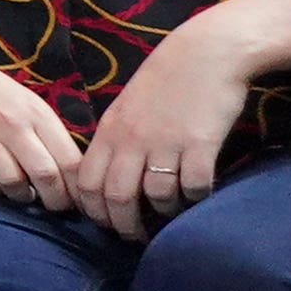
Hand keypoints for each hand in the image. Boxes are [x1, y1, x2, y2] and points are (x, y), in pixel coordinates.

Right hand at [0, 35, 85, 203]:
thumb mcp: (30, 104)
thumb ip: (50, 134)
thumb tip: (71, 173)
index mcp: (37, 114)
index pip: (69, 160)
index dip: (78, 188)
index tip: (79, 199)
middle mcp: (13, 126)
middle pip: (45, 176)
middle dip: (55, 200)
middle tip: (56, 206)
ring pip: (12, 183)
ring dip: (22, 196)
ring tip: (25, 194)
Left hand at [68, 14, 264, 233]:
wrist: (204, 54)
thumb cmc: (163, 81)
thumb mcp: (125, 108)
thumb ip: (114, 140)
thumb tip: (105, 174)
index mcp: (109, 132)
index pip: (86, 183)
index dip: (92, 211)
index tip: (105, 223)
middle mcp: (131, 140)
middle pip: (115, 197)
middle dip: (122, 225)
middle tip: (134, 236)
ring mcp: (165, 143)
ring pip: (154, 196)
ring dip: (161, 212)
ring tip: (168, 213)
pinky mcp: (199, 144)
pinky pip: (192, 185)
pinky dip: (193, 198)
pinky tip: (196, 195)